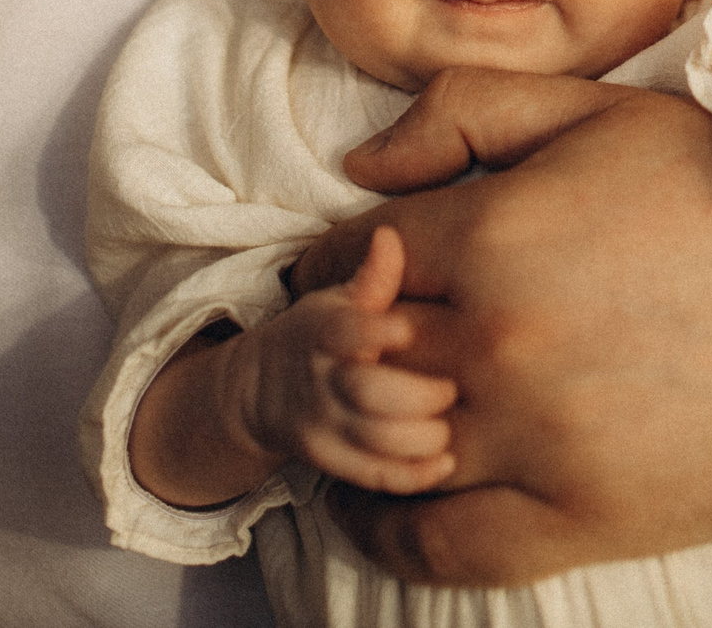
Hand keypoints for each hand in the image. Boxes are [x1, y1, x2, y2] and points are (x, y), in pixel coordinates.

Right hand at [247, 227, 456, 494]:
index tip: (408, 330)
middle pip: (367, 392)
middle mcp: (320, 380)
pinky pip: (373, 476)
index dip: (375, 331)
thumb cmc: (318, 335)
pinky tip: (445, 463)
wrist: (261, 389)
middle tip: (450, 387)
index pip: (344, 331)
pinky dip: (412, 476)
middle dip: (416, 394)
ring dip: (420, 437)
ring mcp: (323, 425)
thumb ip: (371, 277)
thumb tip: (390, 236)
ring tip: (448, 424)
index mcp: (322, 331)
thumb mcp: (336, 300)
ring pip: (374, 440)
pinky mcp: (331, 461)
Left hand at [304, 69, 711, 583]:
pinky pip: (443, 548)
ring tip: (346, 424)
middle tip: (334, 350)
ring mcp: (541, 439)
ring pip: (384, 456)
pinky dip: (389, 533)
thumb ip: (470, 112)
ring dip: (348, 440)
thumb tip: (357, 161)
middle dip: (331, 351)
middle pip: (354, 361)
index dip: (327, 265)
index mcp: (499, 232)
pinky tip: (379, 509)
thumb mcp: (603, 113)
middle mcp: (504, 340)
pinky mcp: (583, 519)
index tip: (334, 275)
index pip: (349, 260)